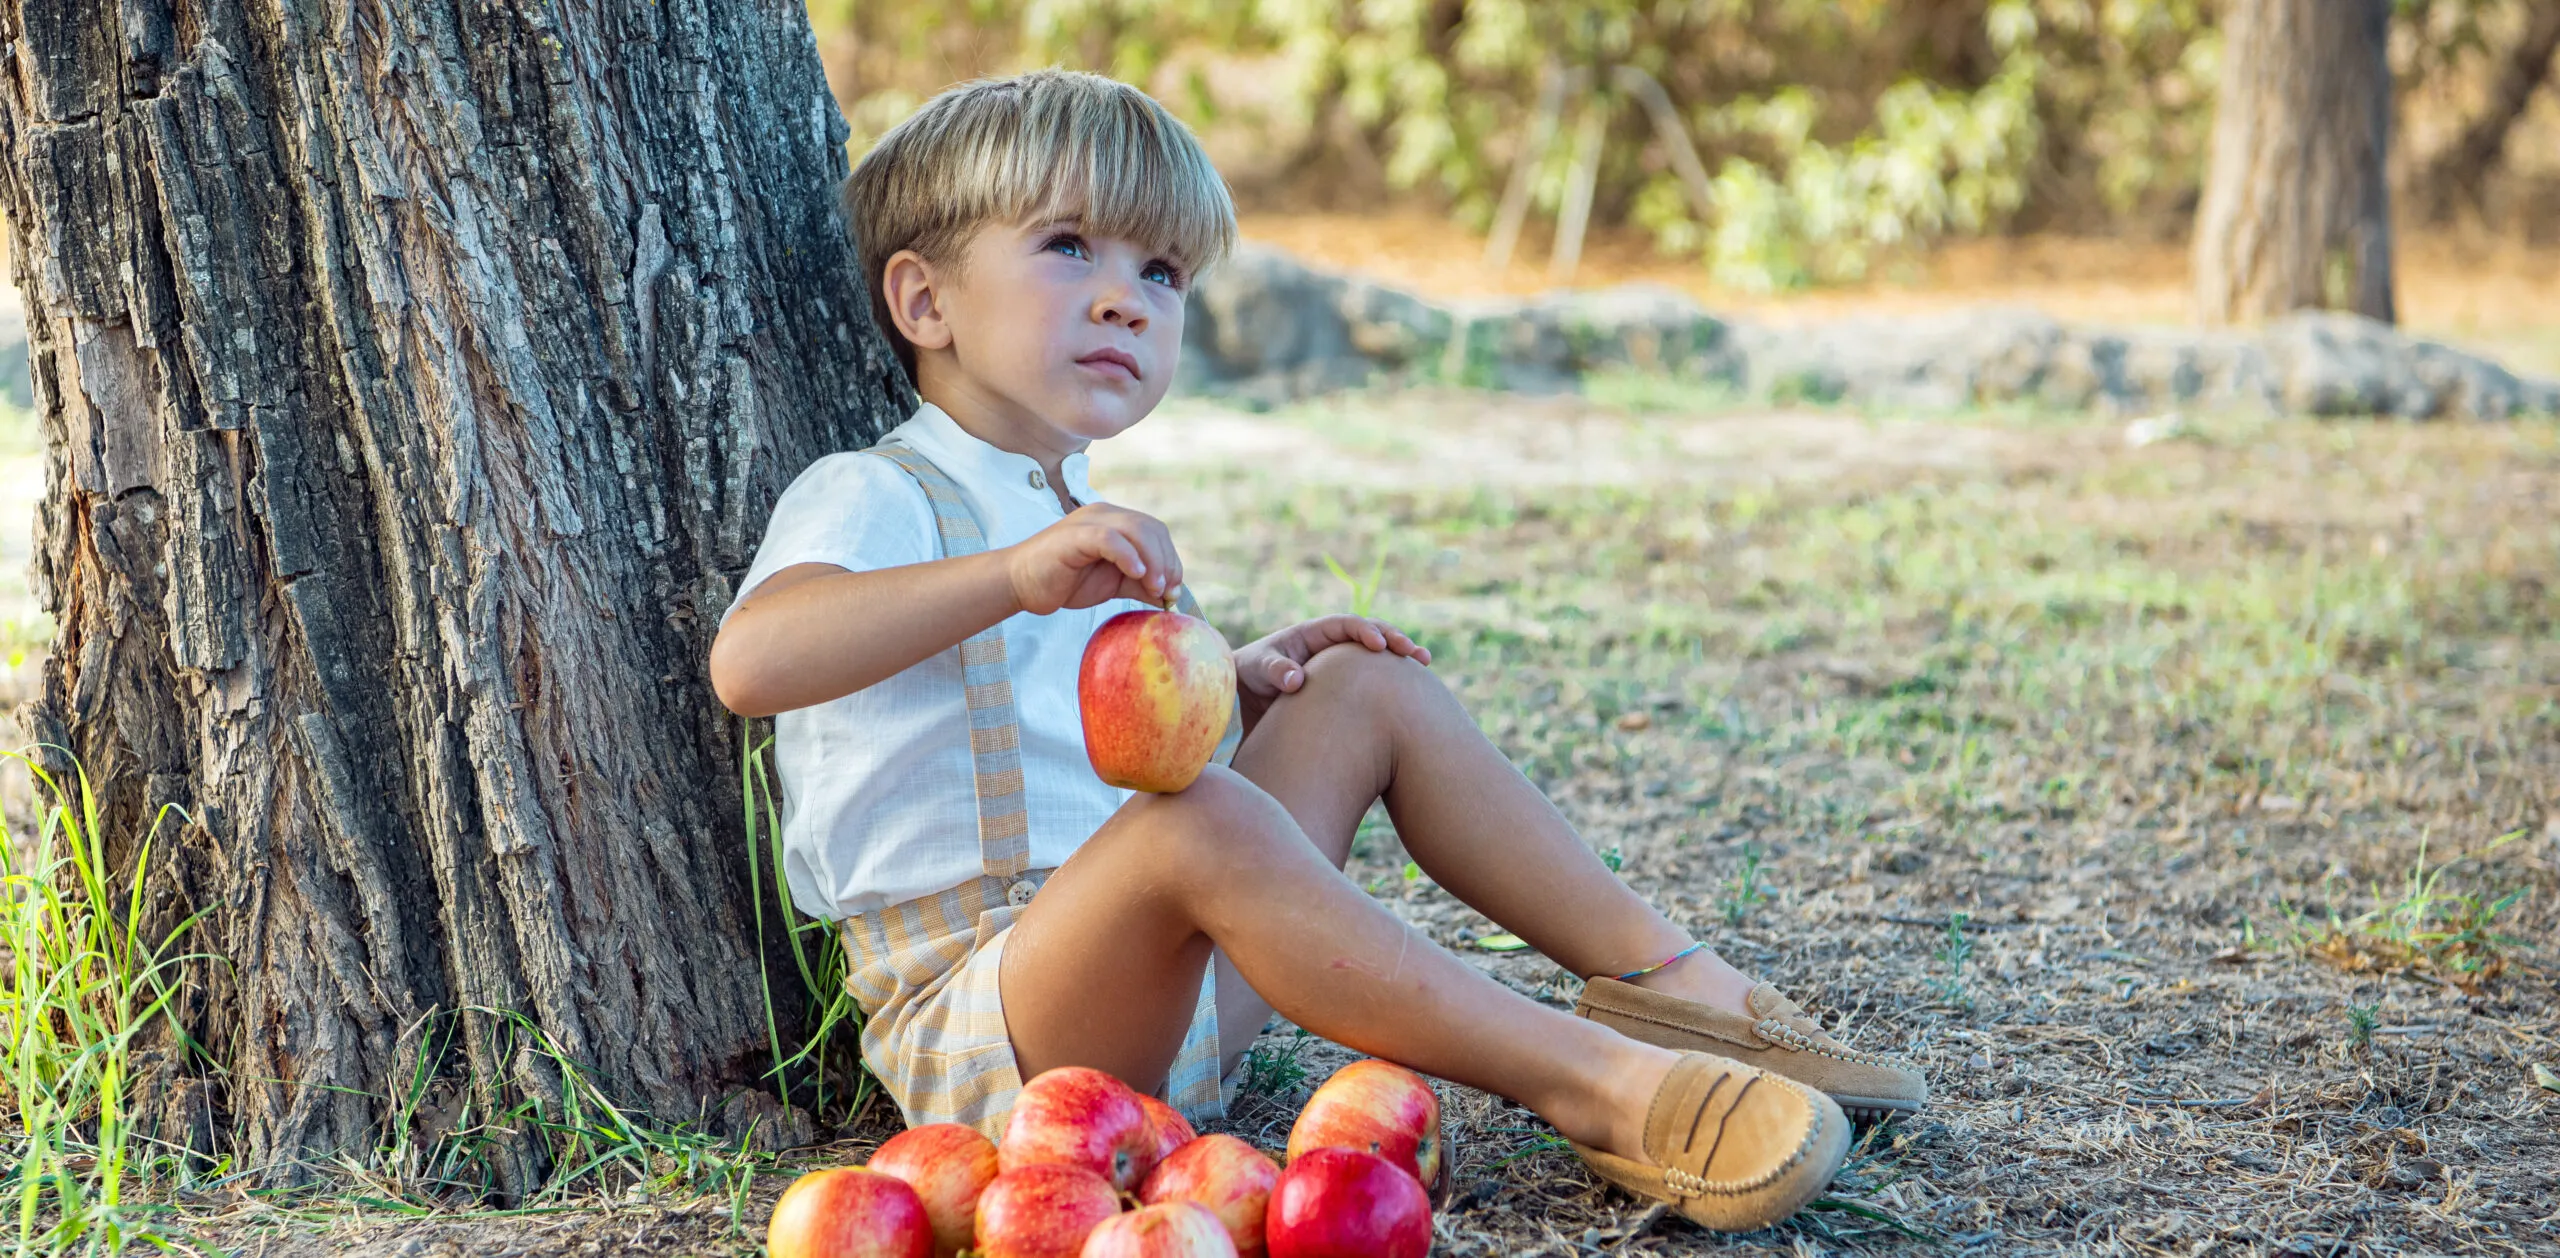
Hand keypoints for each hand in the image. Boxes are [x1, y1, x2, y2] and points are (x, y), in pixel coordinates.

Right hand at [1004, 503, 1183, 614]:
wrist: (1021, 584)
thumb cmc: (1064, 581)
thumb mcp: (1112, 584)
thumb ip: (1139, 585)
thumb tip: (1170, 597)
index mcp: (1115, 522)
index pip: (1156, 531)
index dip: (1171, 559)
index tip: (1173, 591)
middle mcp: (1104, 515)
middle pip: (1151, 528)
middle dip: (1166, 561)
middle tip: (1166, 591)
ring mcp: (1089, 521)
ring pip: (1135, 529)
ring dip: (1153, 559)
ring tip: (1154, 587)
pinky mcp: (1075, 535)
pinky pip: (1109, 538)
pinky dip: (1128, 555)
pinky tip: (1136, 574)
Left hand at [1234, 615, 1430, 728]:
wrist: (1245, 693)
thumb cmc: (1249, 674)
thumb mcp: (1257, 669)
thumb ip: (1275, 670)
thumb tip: (1298, 681)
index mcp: (1312, 634)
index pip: (1344, 625)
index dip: (1364, 631)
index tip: (1379, 645)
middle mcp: (1331, 645)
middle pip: (1370, 633)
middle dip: (1394, 640)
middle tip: (1416, 654)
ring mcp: (1340, 664)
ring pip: (1376, 656)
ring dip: (1400, 657)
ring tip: (1424, 664)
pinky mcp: (1345, 684)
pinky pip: (1372, 677)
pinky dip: (1390, 680)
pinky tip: (1411, 692)